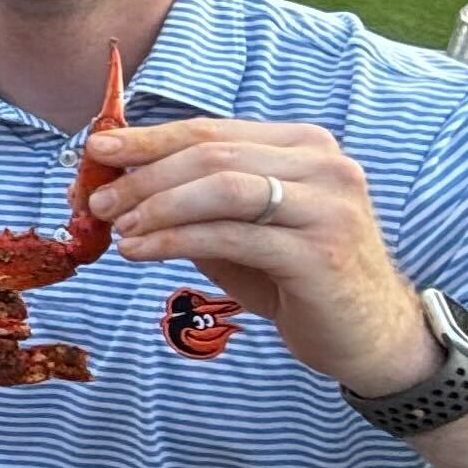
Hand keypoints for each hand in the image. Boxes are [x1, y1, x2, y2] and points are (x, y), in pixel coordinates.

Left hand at [84, 116, 436, 395]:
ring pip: (221, 187)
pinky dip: (175, 240)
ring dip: (157, 204)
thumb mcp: (243, 228)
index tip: (97, 148)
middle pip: (212, 154)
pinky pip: (231, 236)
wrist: (371, 336)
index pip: (212, 131)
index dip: (148, 138)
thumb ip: (195, 201)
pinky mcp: (319, 252)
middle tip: (97, 200)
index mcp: (305, 144)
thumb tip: (117, 185)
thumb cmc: (298, 277)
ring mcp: (327, 206)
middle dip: (144, 174)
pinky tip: (141, 251)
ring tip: (117, 227)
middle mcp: (324, 164)